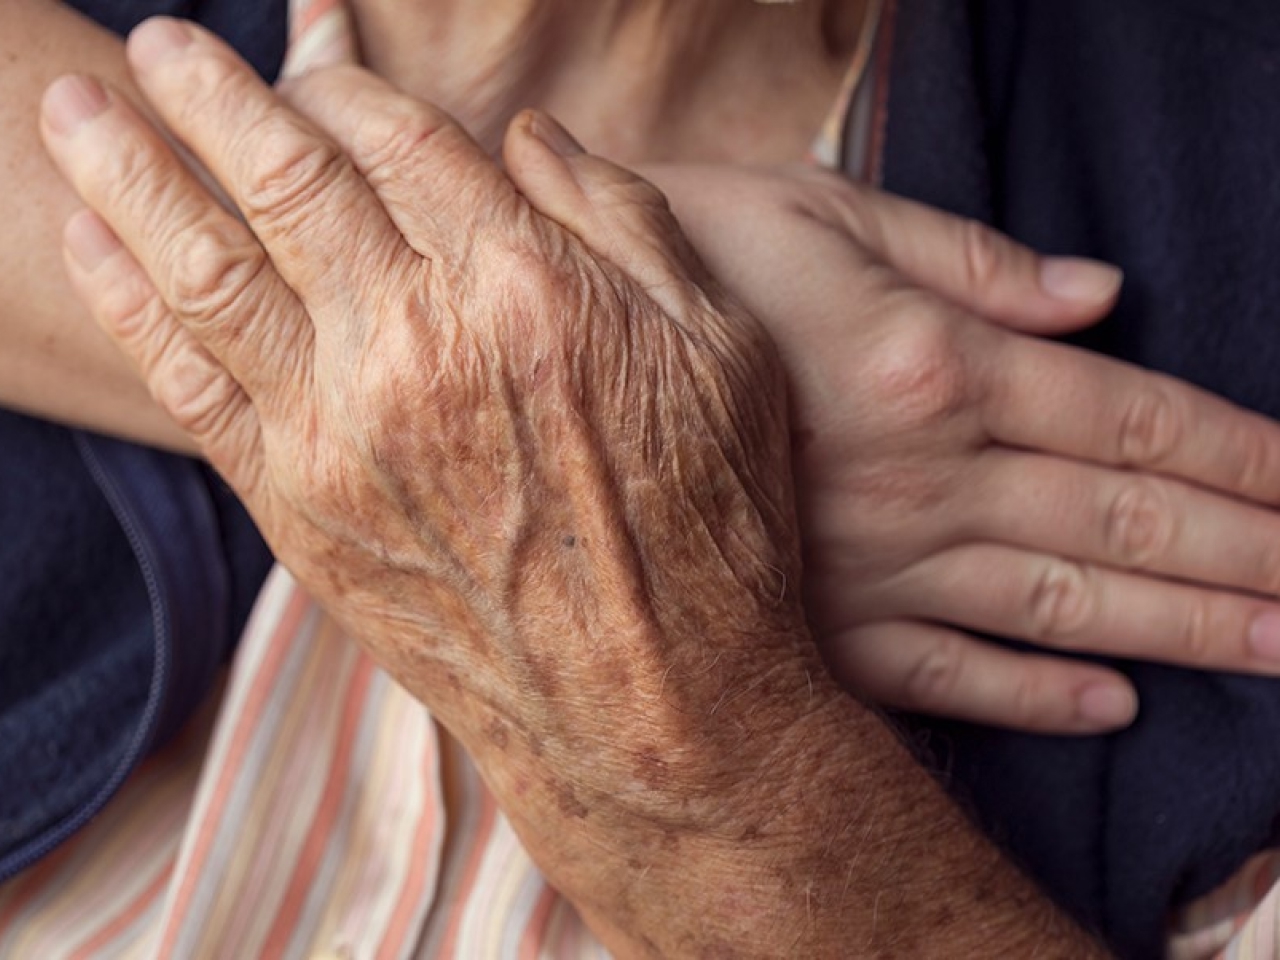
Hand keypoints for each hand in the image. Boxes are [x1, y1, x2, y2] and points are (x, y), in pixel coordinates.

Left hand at [37, 20, 870, 956]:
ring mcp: (342, 433)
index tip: (314, 45)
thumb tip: (531, 135)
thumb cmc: (708, 526)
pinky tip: (90, 241)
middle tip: (162, 42)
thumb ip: (622, 219)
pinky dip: (128, 301)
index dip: (344, 76)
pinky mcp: (299, 511)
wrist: (652, 707)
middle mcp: (417, 347)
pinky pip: (188, 382)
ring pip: (204, 268)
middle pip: (283, 180)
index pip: (397, 140)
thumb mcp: (721, 350)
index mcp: (527, 289)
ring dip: (126, 173)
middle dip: (211, 94)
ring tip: (72, 104)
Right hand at [650, 163, 1279, 733]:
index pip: (1126, 414)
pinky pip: (942, 673)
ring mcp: (865, 562)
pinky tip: (1111, 703)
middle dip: (1243, 553)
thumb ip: (965, 258)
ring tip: (1273, 650)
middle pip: (1118, 519)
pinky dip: (1032, 692)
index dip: (1240, 453)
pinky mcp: (810, 620)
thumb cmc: (683, 253)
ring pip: (1053, 602)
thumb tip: (1099, 298)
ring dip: (1175, 629)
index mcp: (928, 362)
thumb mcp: (816, 210)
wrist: (540, 353)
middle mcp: (915, 475)